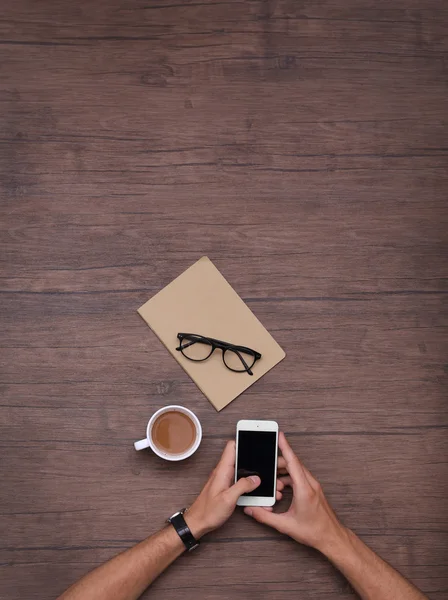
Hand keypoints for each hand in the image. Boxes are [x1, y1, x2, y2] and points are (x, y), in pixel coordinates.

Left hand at [185, 440, 281, 538]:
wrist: (197, 523)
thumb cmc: (208, 512)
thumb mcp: (228, 499)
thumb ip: (242, 486)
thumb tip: (256, 478)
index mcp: (222, 470)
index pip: (232, 446)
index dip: (243, 441)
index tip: (256, 441)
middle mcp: (222, 472)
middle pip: (239, 456)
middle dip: (252, 457)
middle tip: (265, 461)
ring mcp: (224, 479)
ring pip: (240, 468)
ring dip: (250, 471)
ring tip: (263, 476)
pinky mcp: (225, 486)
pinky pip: (238, 479)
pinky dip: (247, 481)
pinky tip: (254, 488)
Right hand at [244, 432, 346, 552]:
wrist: (332, 538)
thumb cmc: (313, 532)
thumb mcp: (286, 526)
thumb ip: (265, 517)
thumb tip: (251, 510)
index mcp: (305, 489)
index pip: (293, 462)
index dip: (285, 447)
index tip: (279, 435)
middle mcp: (311, 484)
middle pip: (292, 464)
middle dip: (277, 464)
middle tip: (266, 469)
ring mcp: (314, 486)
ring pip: (296, 470)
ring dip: (283, 473)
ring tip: (273, 485)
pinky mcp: (314, 489)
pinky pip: (300, 477)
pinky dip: (289, 479)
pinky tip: (282, 489)